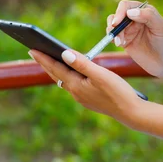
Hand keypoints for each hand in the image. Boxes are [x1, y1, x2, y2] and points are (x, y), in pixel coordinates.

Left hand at [28, 48, 144, 127]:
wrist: (131, 112)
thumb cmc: (118, 91)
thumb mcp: (101, 74)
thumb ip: (82, 63)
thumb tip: (64, 54)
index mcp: (76, 86)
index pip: (55, 68)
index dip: (43, 58)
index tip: (32, 48)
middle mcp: (76, 93)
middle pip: (56, 75)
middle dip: (45, 63)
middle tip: (34, 52)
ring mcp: (82, 98)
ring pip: (64, 81)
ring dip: (55, 70)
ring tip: (49, 61)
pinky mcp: (89, 99)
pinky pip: (73, 85)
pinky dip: (67, 76)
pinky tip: (70, 73)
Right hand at [106, 0, 162, 80]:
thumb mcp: (160, 27)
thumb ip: (148, 16)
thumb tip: (130, 12)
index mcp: (144, 11)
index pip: (126, 6)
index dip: (120, 12)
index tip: (117, 23)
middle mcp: (135, 18)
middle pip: (117, 14)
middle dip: (115, 24)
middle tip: (117, 36)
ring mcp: (129, 29)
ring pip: (112, 24)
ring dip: (113, 32)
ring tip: (120, 43)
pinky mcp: (124, 41)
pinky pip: (113, 35)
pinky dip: (112, 38)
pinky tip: (119, 44)